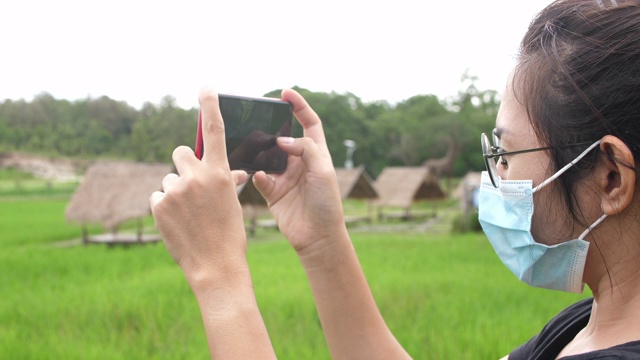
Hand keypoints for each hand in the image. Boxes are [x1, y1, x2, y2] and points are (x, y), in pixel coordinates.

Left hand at [149, 88, 249, 285]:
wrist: (216, 266)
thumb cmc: (229, 235)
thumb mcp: (232, 204)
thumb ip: (227, 181)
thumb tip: (233, 170)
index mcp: (220, 173)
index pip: (216, 131)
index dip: (210, 106)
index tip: (205, 86)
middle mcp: (197, 176)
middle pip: (181, 153)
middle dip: (184, 165)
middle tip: (190, 185)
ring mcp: (176, 190)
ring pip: (169, 179)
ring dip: (176, 192)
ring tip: (188, 216)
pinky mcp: (158, 204)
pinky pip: (157, 196)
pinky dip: (164, 207)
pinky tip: (176, 223)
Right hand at [253, 89, 346, 253]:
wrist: (318, 237)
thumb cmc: (327, 203)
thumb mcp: (322, 170)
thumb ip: (305, 149)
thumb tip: (281, 139)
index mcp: (317, 153)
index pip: (309, 123)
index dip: (299, 106)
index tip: (286, 93)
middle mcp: (299, 162)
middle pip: (283, 137)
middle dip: (272, 127)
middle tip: (259, 116)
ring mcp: (285, 177)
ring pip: (267, 156)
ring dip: (260, 150)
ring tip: (252, 142)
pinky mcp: (272, 192)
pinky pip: (259, 177)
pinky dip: (256, 174)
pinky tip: (258, 175)